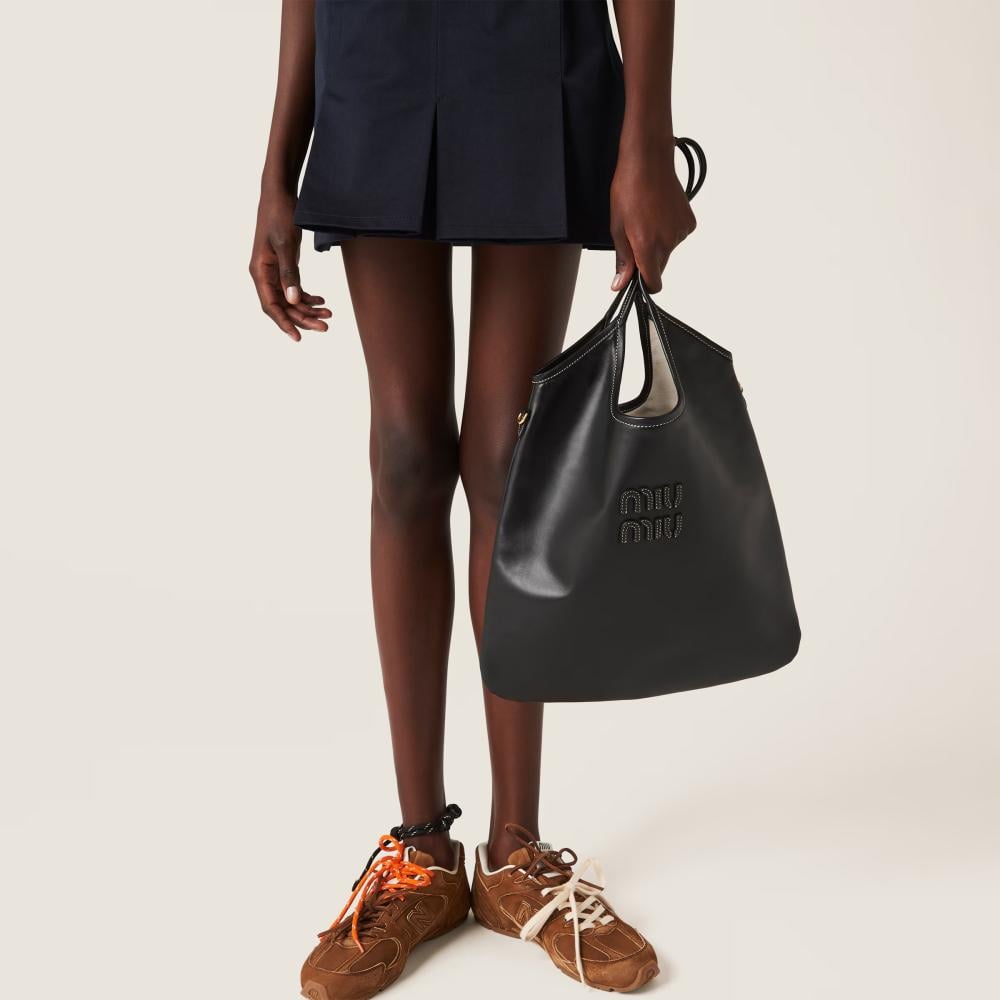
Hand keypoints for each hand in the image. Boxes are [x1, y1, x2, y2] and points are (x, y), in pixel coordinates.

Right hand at [249, 190, 330, 341]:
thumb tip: (292, 300)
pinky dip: (308, 296)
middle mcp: (264, 274)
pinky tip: (322, 301)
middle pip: (283, 306)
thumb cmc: (280, 214)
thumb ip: (290, 273)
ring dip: (308, 309)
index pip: (270, 306)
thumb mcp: (287, 244)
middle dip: (303, 318)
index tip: (298, 338)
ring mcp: (274, 271)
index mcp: (259, 271)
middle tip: (326, 325)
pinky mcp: (284, 265)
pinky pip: (294, 288)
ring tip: (329, 314)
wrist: (280, 193)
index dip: (284, 323)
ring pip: (290, 299)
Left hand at [609, 133, 696, 292]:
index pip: (653, 283)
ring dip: (658, 243)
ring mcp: (681, 232)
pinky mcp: (689, 222)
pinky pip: (677, 237)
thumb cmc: (629, 189)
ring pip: (668, 251)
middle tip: (636, 236)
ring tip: (648, 219)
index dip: (644, 284)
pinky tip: (660, 214)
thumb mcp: (617, 227)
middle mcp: (668, 242)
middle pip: (659, 267)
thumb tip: (620, 284)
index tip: (637, 279)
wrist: (649, 161)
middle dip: (648, 260)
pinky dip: (669, 231)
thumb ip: (623, 259)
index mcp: (648, 246)